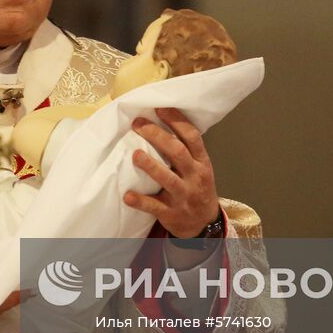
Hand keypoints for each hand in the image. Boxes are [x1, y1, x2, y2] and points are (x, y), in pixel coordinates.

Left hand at [124, 108, 220, 237]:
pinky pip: (155, 207)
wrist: (204, 223)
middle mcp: (194, 177)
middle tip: (138, 125)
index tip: (160, 108)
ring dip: (150, 166)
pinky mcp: (171, 213)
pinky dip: (141, 201)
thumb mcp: (199, 168)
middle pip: (177, 152)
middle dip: (157, 136)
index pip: (192, 137)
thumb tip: (158, 123)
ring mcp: (183, 196)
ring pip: (168, 179)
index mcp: (201, 162)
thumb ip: (185, 150)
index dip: (176, 121)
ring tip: (134, 155)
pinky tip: (128, 196)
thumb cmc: (196, 188)